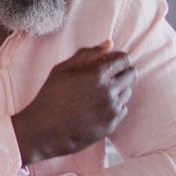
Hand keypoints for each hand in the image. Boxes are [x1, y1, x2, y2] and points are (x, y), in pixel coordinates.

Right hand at [12, 40, 136, 164]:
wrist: (44, 131)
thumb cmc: (50, 97)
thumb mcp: (61, 70)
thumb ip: (86, 54)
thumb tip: (109, 43)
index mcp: (96, 74)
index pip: (124, 59)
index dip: (118, 58)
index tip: (111, 61)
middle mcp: (109, 91)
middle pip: (131, 74)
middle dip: (122, 72)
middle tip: (107, 76)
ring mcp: (111, 109)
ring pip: (128, 92)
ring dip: (118, 89)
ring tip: (99, 94)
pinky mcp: (111, 124)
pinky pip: (122, 109)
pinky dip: (114, 106)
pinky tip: (98, 108)